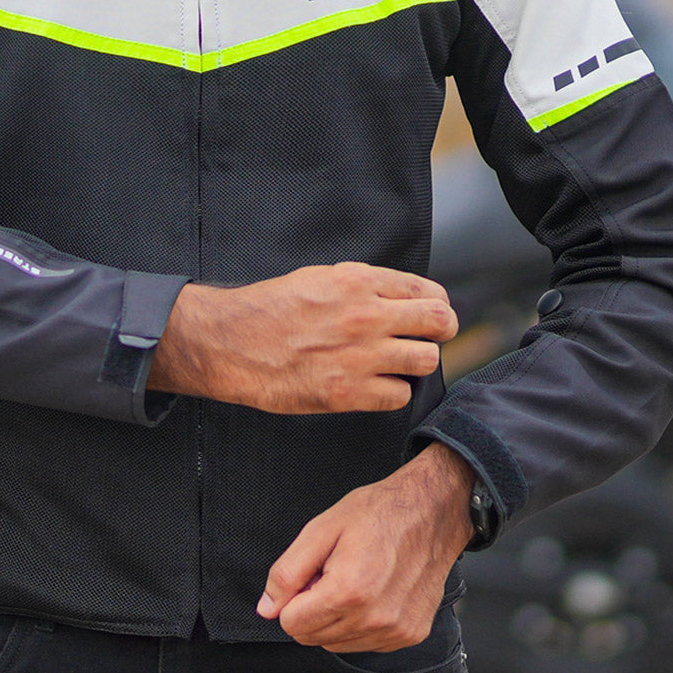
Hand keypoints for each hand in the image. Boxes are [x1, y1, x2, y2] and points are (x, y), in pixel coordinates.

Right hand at [148, 262, 456, 413]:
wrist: (232, 343)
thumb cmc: (272, 309)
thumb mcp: (320, 277)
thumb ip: (365, 285)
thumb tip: (403, 296)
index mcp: (358, 281)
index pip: (429, 292)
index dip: (436, 305)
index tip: (429, 315)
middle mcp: (365, 315)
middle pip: (440, 323)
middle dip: (439, 332)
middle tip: (425, 340)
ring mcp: (359, 355)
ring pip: (426, 361)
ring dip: (415, 364)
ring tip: (395, 364)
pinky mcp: (348, 393)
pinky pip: (400, 395)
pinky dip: (392, 391)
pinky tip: (373, 384)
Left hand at [256, 443, 475, 651]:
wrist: (430, 511)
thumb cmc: (378, 512)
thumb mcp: (322, 528)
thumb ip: (288, 571)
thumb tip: (267, 607)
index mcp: (348, 590)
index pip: (292, 624)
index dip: (293, 597)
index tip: (312, 573)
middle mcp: (374, 618)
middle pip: (313, 636)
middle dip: (313, 607)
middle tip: (332, 572)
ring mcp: (395, 630)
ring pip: (338, 643)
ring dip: (336, 617)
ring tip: (354, 578)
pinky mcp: (410, 634)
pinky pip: (366, 643)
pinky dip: (360, 622)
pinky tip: (373, 590)